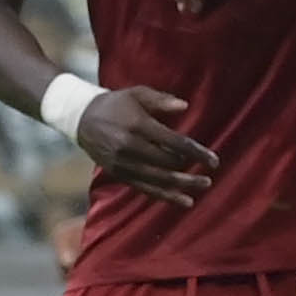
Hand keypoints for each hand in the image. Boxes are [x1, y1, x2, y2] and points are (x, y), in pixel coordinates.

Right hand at [73, 83, 216, 204]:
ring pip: (158, 180)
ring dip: (182, 186)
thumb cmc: (116, 104)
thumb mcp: (137, 94)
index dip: (196, 153)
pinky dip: (166, 196)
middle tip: (210, 174)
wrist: (82, 119)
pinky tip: (184, 201)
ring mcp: (123, 163)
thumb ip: (161, 100)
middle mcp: (130, 147)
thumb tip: (185, 106)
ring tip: (203, 187)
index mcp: (138, 125)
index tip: (214, 160)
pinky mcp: (119, 174)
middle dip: (191, 170)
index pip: (174, 142)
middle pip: (167, 164)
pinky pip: (145, 188)